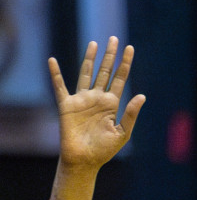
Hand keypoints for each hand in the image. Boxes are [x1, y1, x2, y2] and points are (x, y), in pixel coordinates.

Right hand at [49, 38, 144, 170]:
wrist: (85, 160)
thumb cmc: (104, 149)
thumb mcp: (123, 132)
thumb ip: (131, 114)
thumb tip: (142, 95)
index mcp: (112, 103)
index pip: (120, 79)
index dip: (125, 64)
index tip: (130, 48)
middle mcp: (98, 98)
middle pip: (105, 72)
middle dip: (110, 56)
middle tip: (114, 39)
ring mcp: (82, 99)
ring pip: (86, 73)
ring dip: (90, 59)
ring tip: (94, 44)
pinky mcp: (67, 105)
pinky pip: (59, 86)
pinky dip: (55, 74)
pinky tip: (52, 61)